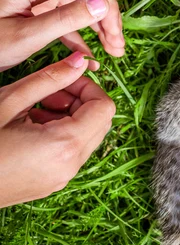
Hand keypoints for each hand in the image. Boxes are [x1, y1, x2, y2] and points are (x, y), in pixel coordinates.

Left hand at [0, 0, 124, 71]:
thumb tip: (102, 5)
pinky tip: (89, 55)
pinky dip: (77, 34)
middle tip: (118, 47)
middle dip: (105, 18)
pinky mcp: (33, 5)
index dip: (107, 4)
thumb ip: (65, 19)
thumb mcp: (26, 36)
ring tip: (112, 53)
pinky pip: (63, 15)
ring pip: (78, 3)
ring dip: (95, 27)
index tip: (115, 33)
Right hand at [0, 52, 115, 206]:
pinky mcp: (51, 184)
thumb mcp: (10, 101)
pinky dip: (62, 134)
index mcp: (65, 145)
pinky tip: (31, 126)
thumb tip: (80, 61)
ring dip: (70, 117)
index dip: (89, 86)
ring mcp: (61, 178)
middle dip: (80, 100)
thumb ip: (50, 78)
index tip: (65, 78)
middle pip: (100, 123)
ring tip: (35, 108)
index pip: (104, 107)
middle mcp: (70, 166)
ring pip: (87, 138)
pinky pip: (72, 153)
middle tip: (48, 93)